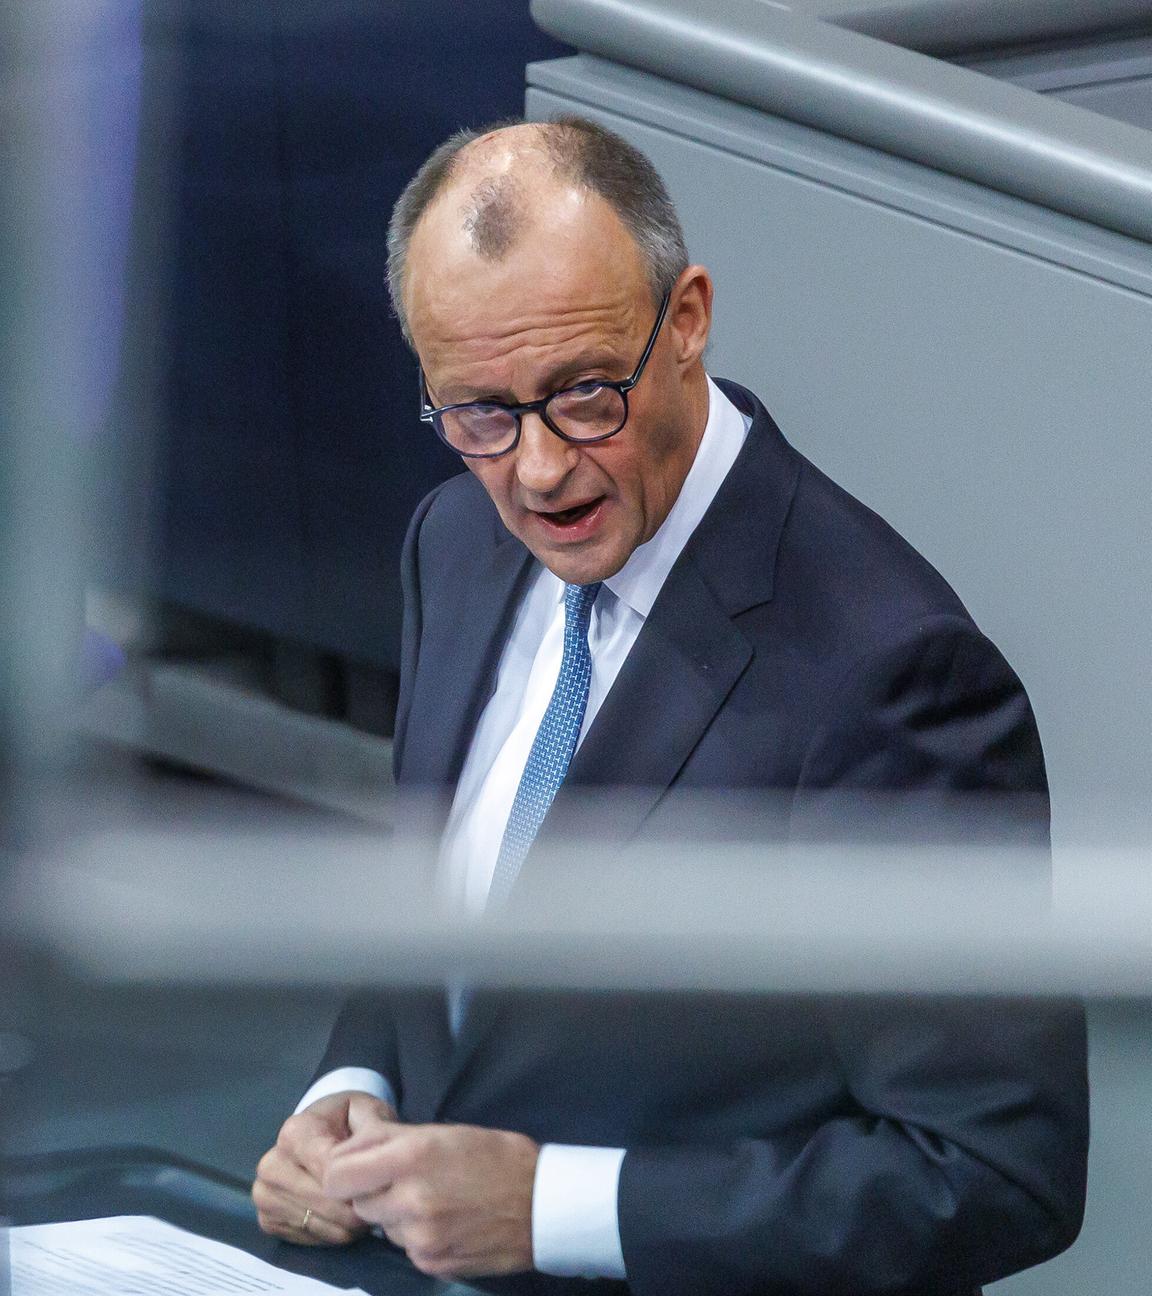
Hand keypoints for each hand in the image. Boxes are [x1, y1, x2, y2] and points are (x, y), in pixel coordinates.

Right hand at [254, 1092, 396, 1245]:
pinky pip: (309, 1239)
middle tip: (378, 1200)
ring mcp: (265, 1195)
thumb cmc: (349, 1121)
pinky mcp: (267, 1221)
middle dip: (357, 1207)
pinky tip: (342, 1217)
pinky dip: (332, 1234)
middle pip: (324, 1202)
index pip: (331, 1171)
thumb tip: (361, 1166)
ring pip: (319, 1225)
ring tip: (363, 1207)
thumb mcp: (368, 1111)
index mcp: (294, 1132)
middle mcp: (271, 1164)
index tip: (378, 1182)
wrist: (324, 1131)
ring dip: (348, 1225)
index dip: (361, 1182)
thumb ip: (372, 1132)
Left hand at [323, 1112, 538, 1278]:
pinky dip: (415, 1235)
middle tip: (402, 1180)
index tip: (358, 1165)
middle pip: (357, 1202)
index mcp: (411, 1157)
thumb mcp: (443, 1132)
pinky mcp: (430, 1264)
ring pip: (381, 1226)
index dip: (342, 1169)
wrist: (542, 1205)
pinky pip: (404, 1247)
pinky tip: (445, 1220)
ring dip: (394, 1214)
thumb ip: (393, 1139)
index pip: (336, 1174)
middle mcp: (409, 1199)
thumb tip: (354, 1141)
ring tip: (432, 1199)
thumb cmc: (496, 1157)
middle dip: (371, 1191)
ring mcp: (418, 1238)